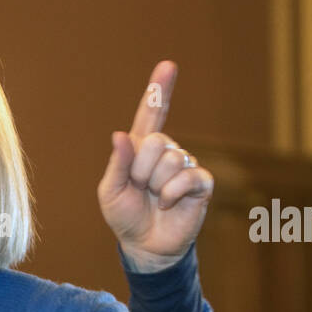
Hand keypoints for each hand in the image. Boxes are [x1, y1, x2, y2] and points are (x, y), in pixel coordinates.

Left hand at [97, 60, 214, 265]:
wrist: (145, 246)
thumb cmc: (125, 216)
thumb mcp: (110, 191)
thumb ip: (117, 163)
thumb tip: (120, 135)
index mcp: (140, 148)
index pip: (151, 113)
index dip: (159, 90)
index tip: (168, 65)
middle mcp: (165, 152)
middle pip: (156, 141)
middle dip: (141, 170)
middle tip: (140, 188)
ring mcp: (185, 166)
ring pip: (171, 160)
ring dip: (155, 185)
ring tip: (154, 198)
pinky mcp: (200, 184)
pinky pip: (188, 177)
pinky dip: (172, 193)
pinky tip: (168, 204)